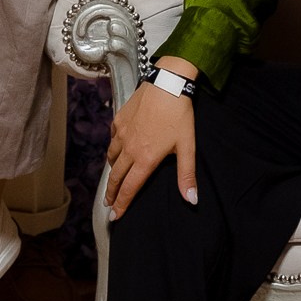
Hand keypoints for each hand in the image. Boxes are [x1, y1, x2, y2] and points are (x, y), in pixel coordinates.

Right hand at [105, 60, 198, 217]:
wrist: (168, 83)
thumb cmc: (179, 115)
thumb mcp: (187, 146)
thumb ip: (187, 175)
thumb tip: (192, 200)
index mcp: (145, 159)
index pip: (130, 188)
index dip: (122, 204)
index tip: (115, 217)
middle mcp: (129, 148)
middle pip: (116, 176)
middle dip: (111, 193)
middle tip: (108, 203)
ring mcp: (122, 133)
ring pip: (111, 157)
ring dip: (111, 171)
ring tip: (112, 179)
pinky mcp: (119, 119)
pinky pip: (112, 138)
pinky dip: (113, 147)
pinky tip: (116, 148)